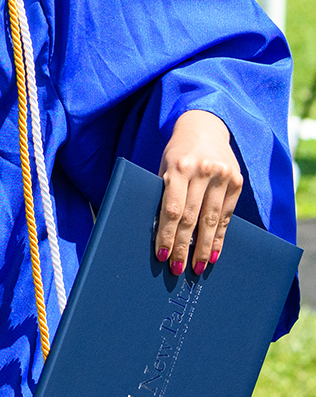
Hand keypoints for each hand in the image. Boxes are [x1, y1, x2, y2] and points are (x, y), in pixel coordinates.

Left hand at [154, 110, 242, 275]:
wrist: (204, 127)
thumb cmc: (176, 153)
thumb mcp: (165, 166)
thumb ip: (165, 192)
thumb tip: (160, 230)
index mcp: (178, 168)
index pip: (172, 209)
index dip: (167, 235)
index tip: (162, 255)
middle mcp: (202, 172)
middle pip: (192, 218)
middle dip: (184, 247)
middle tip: (178, 269)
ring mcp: (222, 176)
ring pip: (212, 220)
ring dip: (204, 247)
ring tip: (197, 267)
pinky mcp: (237, 182)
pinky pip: (226, 215)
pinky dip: (219, 236)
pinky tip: (213, 252)